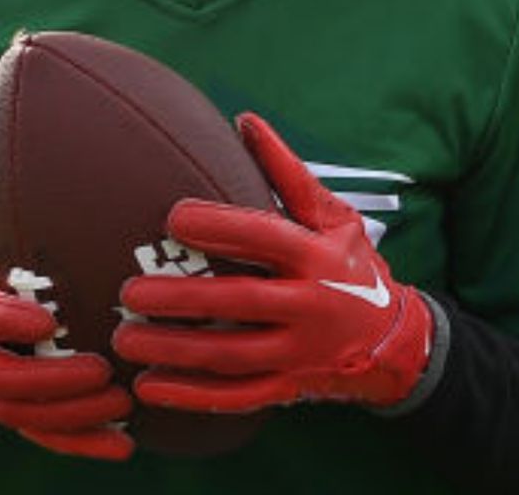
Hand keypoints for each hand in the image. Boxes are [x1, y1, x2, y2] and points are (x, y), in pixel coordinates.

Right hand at [0, 189, 133, 460]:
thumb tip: (39, 85)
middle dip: (49, 381)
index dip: (2, 321)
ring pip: (17, 412)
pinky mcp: (8, 400)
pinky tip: (125, 444)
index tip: (46, 318)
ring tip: (121, 405)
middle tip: (103, 370)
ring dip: (69, 416)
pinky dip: (77, 442)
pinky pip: (38, 431)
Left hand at [112, 113, 433, 412]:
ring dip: (176, 350)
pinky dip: (192, 396)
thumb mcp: (333, 217)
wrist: (393, 338)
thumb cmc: (352, 265)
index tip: (174, 217)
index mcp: (319, 255)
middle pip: (242, 300)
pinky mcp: (288, 385)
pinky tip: (149, 388)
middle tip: (130, 292)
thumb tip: (245, 121)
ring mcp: (300, 351)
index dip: (220, 226)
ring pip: (232, 355)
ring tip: (125, 339)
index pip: (266, 236)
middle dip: (184, 298)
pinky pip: (236, 395)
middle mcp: (311, 304)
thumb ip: (287, 173)